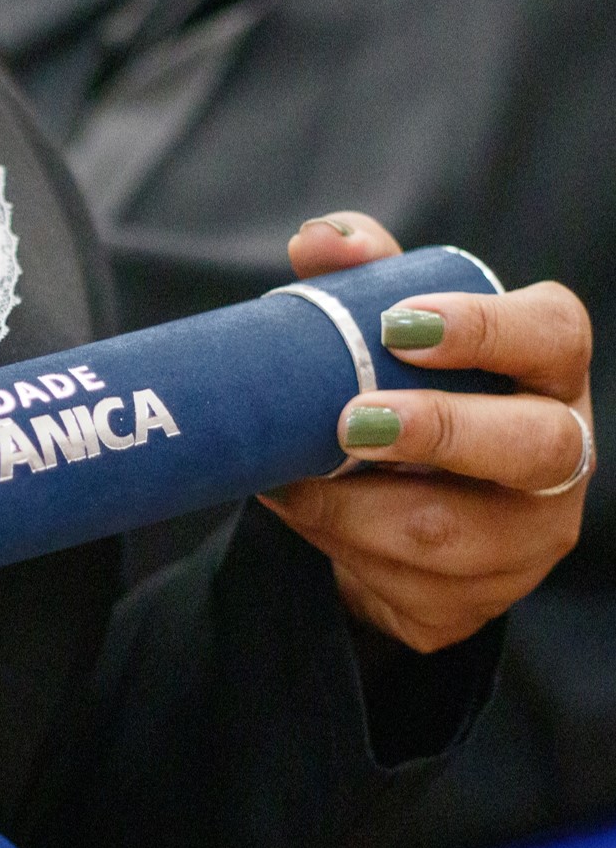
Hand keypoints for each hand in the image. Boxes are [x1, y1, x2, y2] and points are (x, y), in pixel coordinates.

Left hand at [258, 212, 592, 651]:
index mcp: (547, 372)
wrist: (381, 518)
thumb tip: (318, 240)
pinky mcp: (469, 606)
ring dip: (348, 504)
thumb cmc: (400, 399)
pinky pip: (396, 585)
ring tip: (286, 475)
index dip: (484, 329)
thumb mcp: (385, 337)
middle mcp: (561, 457)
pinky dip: (330, 545)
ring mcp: (526, 542)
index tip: (401, 324)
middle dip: (438, 432)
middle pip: (534, 445)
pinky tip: (301, 518)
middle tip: (351, 420)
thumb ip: (360, 280)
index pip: (552, 336)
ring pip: (447, 533)